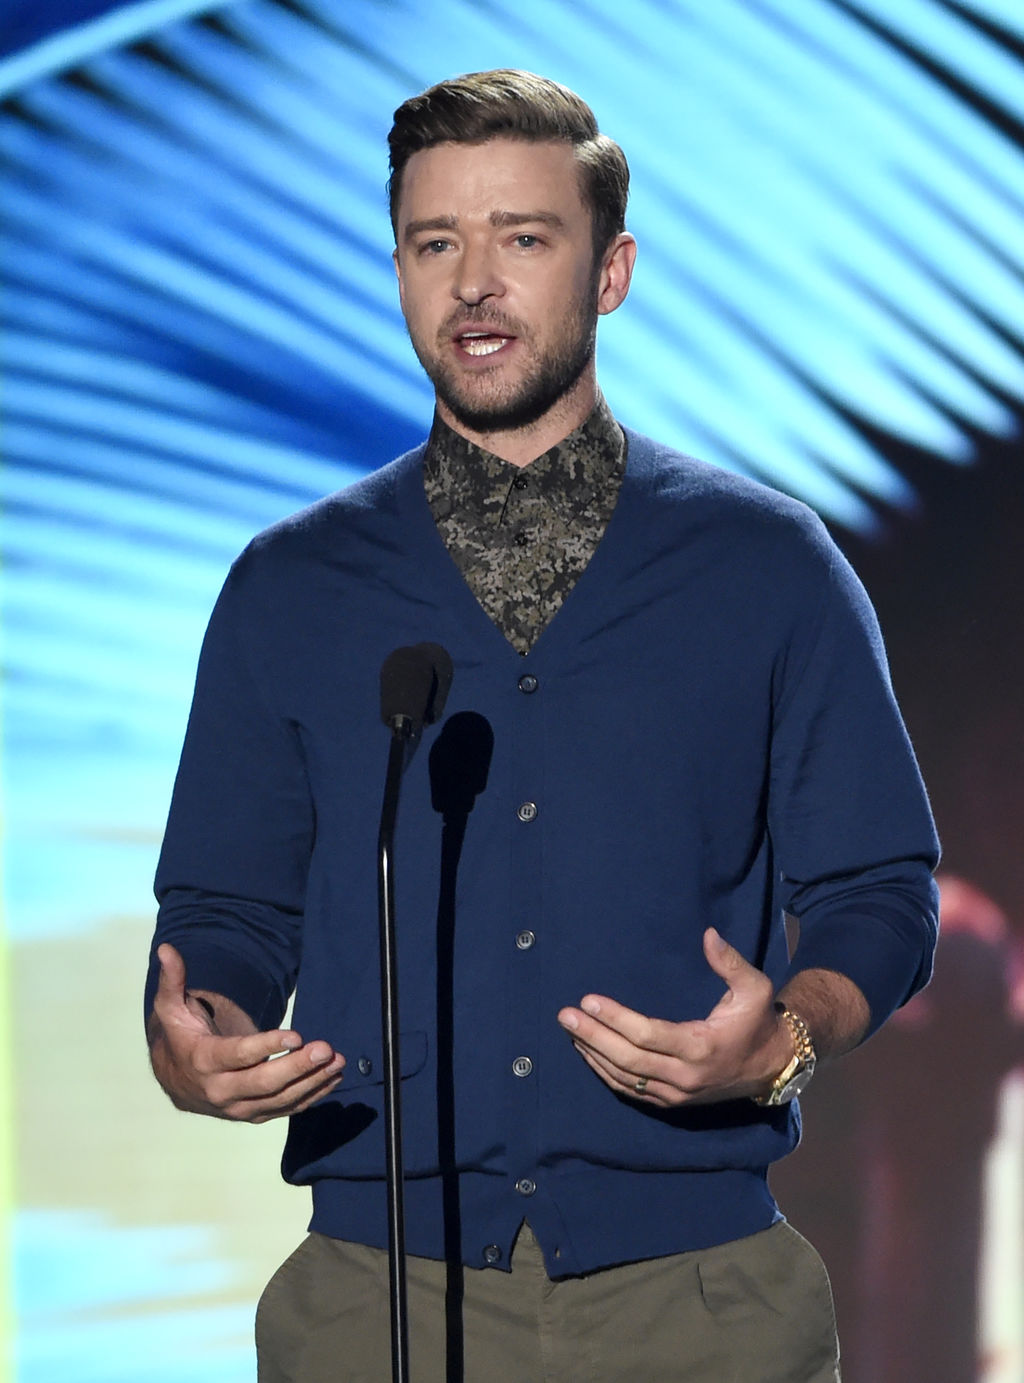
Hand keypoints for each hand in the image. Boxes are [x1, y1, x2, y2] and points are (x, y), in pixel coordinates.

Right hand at [148, 943, 344, 1122]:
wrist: (178, 1080)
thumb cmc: (181, 1035)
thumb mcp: (172, 1007)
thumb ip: (173, 979)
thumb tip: (166, 948)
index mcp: (203, 1061)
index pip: (239, 1056)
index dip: (267, 1045)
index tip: (296, 1034)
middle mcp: (221, 1090)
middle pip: (264, 1083)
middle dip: (298, 1066)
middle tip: (326, 1049)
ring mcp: (239, 1107)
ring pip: (280, 1099)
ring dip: (313, 1081)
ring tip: (337, 1061)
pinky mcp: (255, 1114)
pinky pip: (287, 1108)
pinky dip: (312, 1095)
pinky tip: (333, 1078)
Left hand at [557, 928, 791, 1106]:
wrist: (772, 1066)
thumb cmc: (758, 1021)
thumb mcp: (755, 988)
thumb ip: (730, 962)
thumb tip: (708, 934)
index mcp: (701, 1046)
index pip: (647, 1034)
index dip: (616, 1018)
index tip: (589, 1000)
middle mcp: (685, 1075)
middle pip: (628, 1059)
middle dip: (593, 1036)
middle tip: (565, 1016)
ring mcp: (677, 1093)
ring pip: (625, 1077)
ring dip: (593, 1054)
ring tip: (570, 1030)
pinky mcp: (672, 1102)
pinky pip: (632, 1090)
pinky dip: (606, 1073)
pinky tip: (588, 1054)